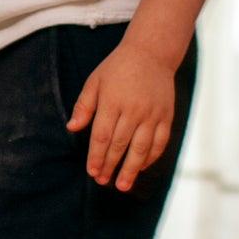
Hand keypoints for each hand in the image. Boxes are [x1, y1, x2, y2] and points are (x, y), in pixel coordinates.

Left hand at [69, 39, 176, 189]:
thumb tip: (72, 128)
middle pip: (120, 145)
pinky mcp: (167, 116)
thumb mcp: (94, 81)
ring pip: (141, 148)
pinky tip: (141, 168)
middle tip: (103, 181)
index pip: (102, 136)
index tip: (92, 171)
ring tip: (122, 185)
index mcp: (112, 102)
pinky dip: (151, 157)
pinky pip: (160, 142)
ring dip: (131, 169)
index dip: (96, 156)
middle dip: (110, 166)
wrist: (151, 53)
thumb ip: (84, 106)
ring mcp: (152, 114)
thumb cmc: (117, 68)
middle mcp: (134, 110)